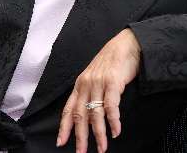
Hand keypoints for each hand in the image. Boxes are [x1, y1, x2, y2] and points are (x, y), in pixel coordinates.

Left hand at [57, 28, 140, 152]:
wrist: (126, 44)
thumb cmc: (112, 61)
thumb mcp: (95, 76)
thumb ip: (90, 93)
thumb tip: (89, 116)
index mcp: (80, 84)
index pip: (69, 109)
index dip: (64, 127)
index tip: (61, 143)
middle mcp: (86, 84)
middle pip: (80, 115)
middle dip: (80, 137)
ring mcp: (99, 83)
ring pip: (95, 114)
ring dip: (98, 134)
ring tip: (101, 148)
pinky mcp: (113, 82)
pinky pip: (111, 106)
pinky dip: (113, 121)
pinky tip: (115, 132)